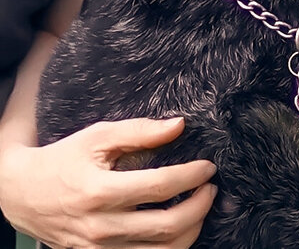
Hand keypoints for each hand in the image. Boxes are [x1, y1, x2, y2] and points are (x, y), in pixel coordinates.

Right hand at [0, 116, 216, 248]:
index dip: (191, 176)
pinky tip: (179, 229)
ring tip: (200, 208)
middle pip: (166, 227)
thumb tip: (179, 125)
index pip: (160, 187)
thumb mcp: (98, 136)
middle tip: (211, 188)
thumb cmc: (64, 159)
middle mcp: (101, 226)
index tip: (209, 166)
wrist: (23, 194)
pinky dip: (168, 248)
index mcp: (100, 192)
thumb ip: (140, 131)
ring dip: (190, 232)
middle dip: (199, 207)